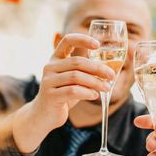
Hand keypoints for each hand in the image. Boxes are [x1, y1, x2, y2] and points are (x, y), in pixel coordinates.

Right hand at [12, 33, 114, 152]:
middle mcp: (49, 67)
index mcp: (55, 59)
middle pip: (78, 62)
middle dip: (98, 68)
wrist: (44, 115)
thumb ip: (86, 74)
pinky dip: (87, 93)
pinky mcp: (50, 95)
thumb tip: (109, 71)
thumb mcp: (74, 81)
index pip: (67, 41)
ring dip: (95, 82)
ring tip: (106, 88)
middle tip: (111, 76)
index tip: (98, 45)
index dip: (82, 40)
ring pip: (76, 77)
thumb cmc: (63, 96)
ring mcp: (48, 81)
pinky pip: (73, 91)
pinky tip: (95, 96)